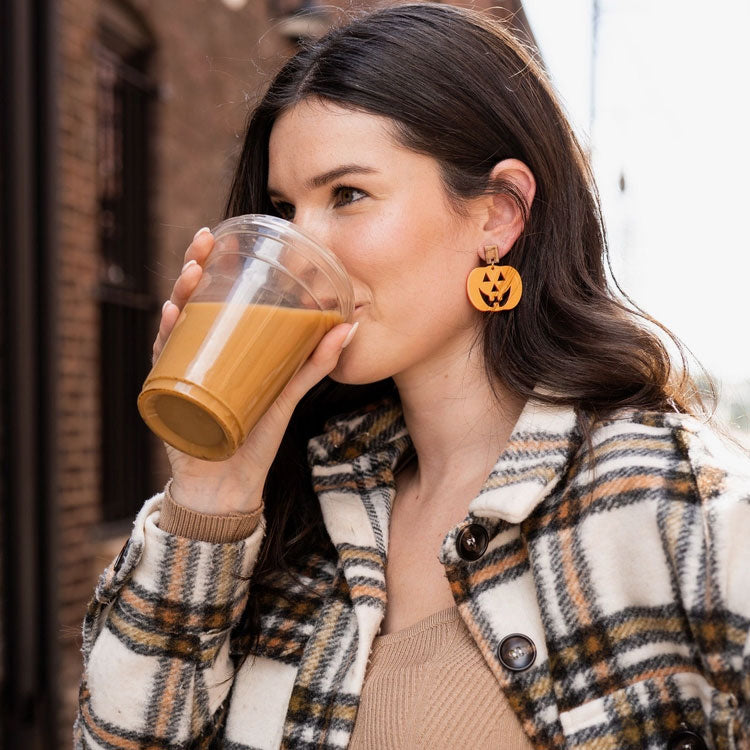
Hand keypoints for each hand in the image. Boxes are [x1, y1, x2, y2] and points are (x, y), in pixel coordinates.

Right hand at [153, 227, 357, 514]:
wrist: (230, 485)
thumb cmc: (255, 436)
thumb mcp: (287, 394)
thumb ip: (314, 363)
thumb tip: (349, 328)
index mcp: (223, 347)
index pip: (216, 298)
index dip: (216, 266)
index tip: (223, 237)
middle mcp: (198, 354)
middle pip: (191, 304)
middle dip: (194, 270)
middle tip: (204, 244)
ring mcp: (181, 373)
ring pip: (174, 326)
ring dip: (179, 296)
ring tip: (193, 274)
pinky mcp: (172, 397)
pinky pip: (164, 364)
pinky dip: (166, 339)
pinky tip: (170, 318)